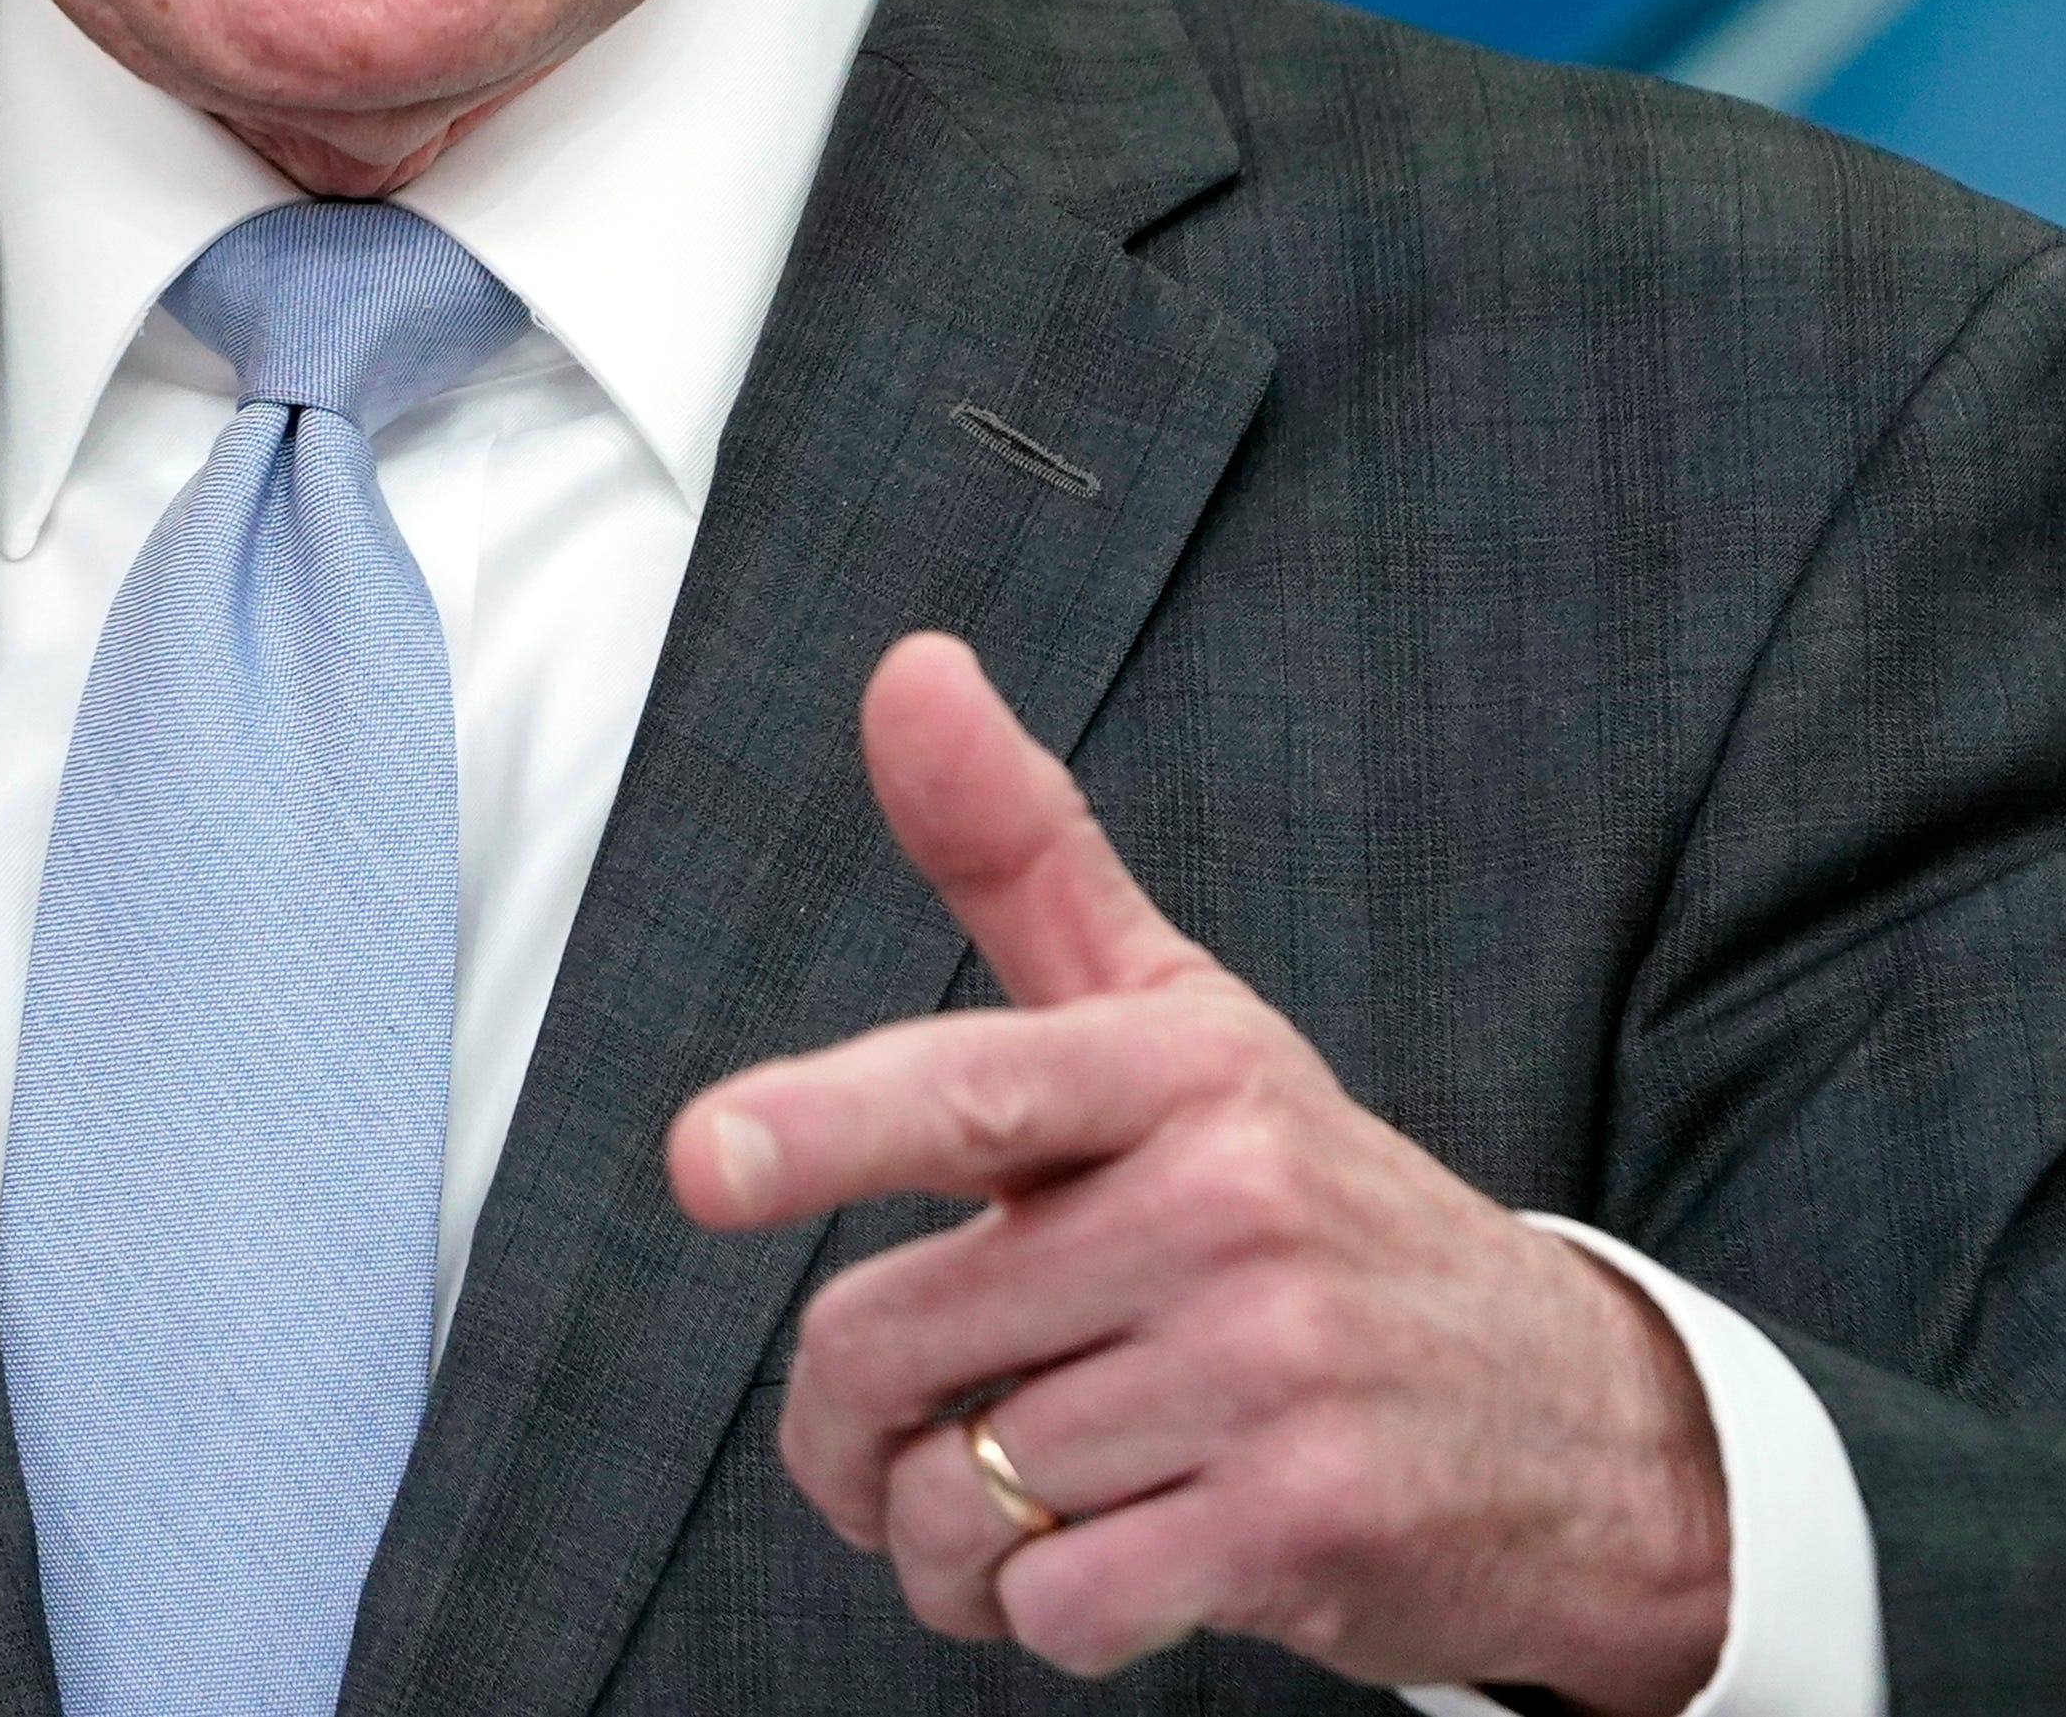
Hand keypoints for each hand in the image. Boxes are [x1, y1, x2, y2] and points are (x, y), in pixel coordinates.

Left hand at [665, 635, 1727, 1710]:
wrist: (1571, 1416)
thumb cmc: (1307, 1196)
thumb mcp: (1175, 1015)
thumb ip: (1017, 851)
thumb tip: (907, 663)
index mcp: (1181, 1067)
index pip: (970, 1085)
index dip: (822, 1120)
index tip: (703, 1159)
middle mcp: (1230, 1205)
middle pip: (899, 1336)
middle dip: (842, 1421)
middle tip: (869, 1435)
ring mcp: (1273, 1372)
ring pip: (965, 1488)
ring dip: (933, 1533)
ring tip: (988, 1506)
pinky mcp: (1304, 1531)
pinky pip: (1058, 1602)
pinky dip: (1028, 1611)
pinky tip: (1077, 1570)